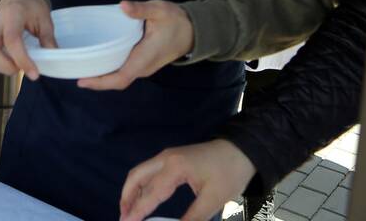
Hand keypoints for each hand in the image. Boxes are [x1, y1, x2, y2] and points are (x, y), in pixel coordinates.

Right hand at [0, 0, 54, 81]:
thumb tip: (53, 57)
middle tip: (23, 68)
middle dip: (7, 67)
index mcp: (11, 15)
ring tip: (17, 64)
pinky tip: (9, 62)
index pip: (12, 40)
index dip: (22, 59)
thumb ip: (48, 38)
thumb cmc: (29, 6)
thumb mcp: (44, 18)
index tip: (34, 73)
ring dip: (1, 68)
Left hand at [77, 0, 193, 90]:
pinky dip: (109, 69)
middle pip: (117, 81)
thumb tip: (123, 6)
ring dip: (102, 76)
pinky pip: (123, 71)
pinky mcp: (143, 62)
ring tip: (81, 68)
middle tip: (74, 72)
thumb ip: (141, 9)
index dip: (101, 82)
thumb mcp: (159, 10)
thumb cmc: (176, 20)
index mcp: (145, 58)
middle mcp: (143, 67)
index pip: (121, 78)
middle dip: (96, 80)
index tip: (82, 81)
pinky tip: (97, 60)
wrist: (193, 29)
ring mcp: (144, 67)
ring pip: (120, 77)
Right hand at [120, 139, 255, 220]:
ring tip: (129, 211)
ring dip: (132, 191)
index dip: (138, 211)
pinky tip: (144, 198)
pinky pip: (149, 171)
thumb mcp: (214, 199)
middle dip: (126, 197)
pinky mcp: (172, 158)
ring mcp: (167, 156)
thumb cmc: (229, 173)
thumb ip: (193, 218)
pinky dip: (141, 185)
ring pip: (141, 172)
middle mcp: (165, 159)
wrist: (242, 151)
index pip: (151, 193)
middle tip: (124, 217)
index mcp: (175, 168)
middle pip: (136, 176)